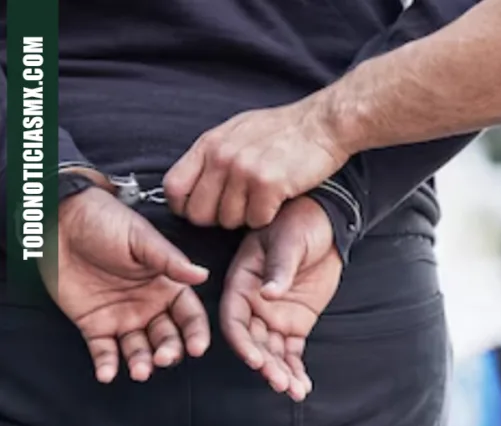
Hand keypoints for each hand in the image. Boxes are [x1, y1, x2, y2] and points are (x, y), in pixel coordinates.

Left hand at [38, 187, 210, 383]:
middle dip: (169, 352)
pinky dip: (107, 365)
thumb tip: (202, 275)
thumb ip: (171, 261)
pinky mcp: (94, 325)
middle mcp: (149, 305)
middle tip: (164, 358)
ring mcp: (122, 317)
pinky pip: (103, 351)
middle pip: (167, 337)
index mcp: (167, 285)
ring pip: (139, 349)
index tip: (197, 347)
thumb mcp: (143, 239)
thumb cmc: (107, 222)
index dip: (196, 332)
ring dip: (142, 363)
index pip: (189, 315)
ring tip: (139, 370)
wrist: (61, 222)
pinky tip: (108, 373)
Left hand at [163, 97, 351, 229]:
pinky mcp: (268, 184)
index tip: (204, 208)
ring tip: (262, 196)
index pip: (174, 188)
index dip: (186, 206)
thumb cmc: (281, 130)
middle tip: (240, 206)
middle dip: (217, 218)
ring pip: (228, 221)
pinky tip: (277, 198)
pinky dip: (268, 216)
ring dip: (246, 216)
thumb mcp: (236, 132)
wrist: (321, 124)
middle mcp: (221, 157)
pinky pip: (257, 220)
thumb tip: (191, 182)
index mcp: (209, 144)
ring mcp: (243, 170)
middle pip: (199, 214)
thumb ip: (211, 155)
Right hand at [220, 196, 342, 401]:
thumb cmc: (299, 222)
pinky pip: (292, 350)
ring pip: (272, 351)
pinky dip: (296, 368)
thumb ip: (278, 266)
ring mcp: (274, 315)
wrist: (326, 222)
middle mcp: (253, 304)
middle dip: (264, 364)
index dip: (241, 341)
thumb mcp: (287, 239)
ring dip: (280, 372)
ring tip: (293, 390)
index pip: (233, 318)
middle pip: (252, 341)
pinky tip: (301, 386)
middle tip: (279, 381)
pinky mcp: (295, 323)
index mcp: (242, 282)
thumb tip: (268, 293)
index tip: (256, 359)